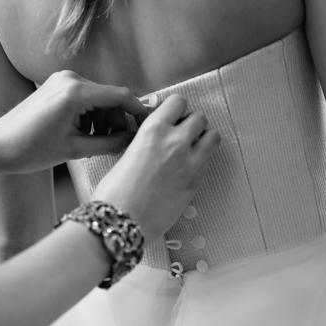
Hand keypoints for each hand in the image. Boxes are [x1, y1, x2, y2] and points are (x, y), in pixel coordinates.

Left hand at [0, 71, 149, 174]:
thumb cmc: (30, 149)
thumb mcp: (75, 150)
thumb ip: (109, 142)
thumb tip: (132, 139)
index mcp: (76, 92)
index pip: (120, 96)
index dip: (138, 111)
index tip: (149, 124)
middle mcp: (70, 78)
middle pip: (110, 95)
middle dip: (118, 119)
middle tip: (120, 142)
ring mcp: (61, 79)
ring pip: (97, 96)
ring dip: (103, 117)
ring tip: (97, 142)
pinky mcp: (55, 85)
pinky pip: (83, 96)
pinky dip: (89, 113)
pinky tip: (83, 133)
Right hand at [93, 94, 218, 241]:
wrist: (120, 223)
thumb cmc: (113, 193)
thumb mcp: (125, 155)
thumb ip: (146, 142)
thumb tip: (154, 139)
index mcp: (153, 130)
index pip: (178, 102)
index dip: (175, 110)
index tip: (170, 118)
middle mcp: (175, 142)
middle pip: (199, 118)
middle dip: (191, 125)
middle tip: (180, 136)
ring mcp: (189, 163)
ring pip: (212, 137)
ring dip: (203, 139)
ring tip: (190, 151)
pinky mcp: (195, 183)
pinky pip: (207, 162)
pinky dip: (201, 161)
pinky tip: (185, 171)